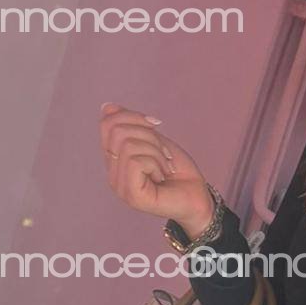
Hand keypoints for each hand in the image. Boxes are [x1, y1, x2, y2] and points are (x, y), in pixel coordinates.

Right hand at [98, 102, 214, 233]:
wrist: (199, 197)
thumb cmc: (179, 171)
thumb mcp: (155, 140)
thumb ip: (132, 126)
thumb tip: (107, 107)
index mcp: (115, 159)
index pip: (107, 123)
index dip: (134, 116)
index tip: (156, 125)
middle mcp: (112, 173)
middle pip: (117, 131)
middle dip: (149, 136)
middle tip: (164, 154)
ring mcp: (119, 186)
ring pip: (129, 146)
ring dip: (156, 153)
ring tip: (165, 168)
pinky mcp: (131, 195)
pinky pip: (136, 162)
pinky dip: (156, 164)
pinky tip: (162, 177)